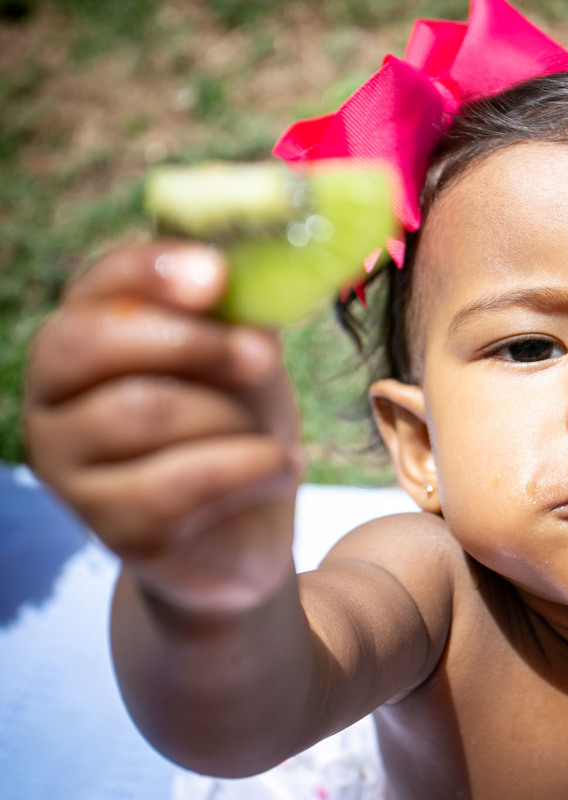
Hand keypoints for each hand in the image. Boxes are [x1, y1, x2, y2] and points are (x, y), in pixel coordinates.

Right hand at [23, 240, 304, 613]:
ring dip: (233, 418)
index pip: (98, 283)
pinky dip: (249, 468)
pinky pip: (177, 484)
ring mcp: (69, 467)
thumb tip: (235, 276)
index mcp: (86, 336)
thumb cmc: (240, 423)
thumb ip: (236, 315)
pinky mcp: (109, 527)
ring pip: (144, 412)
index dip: (153, 270)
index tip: (216, 274)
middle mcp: (53, 397)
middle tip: (263, 356)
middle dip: (193, 342)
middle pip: (92, 343)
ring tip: (271, 435)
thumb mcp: (246, 357)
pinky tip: (281, 468)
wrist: (248, 527)